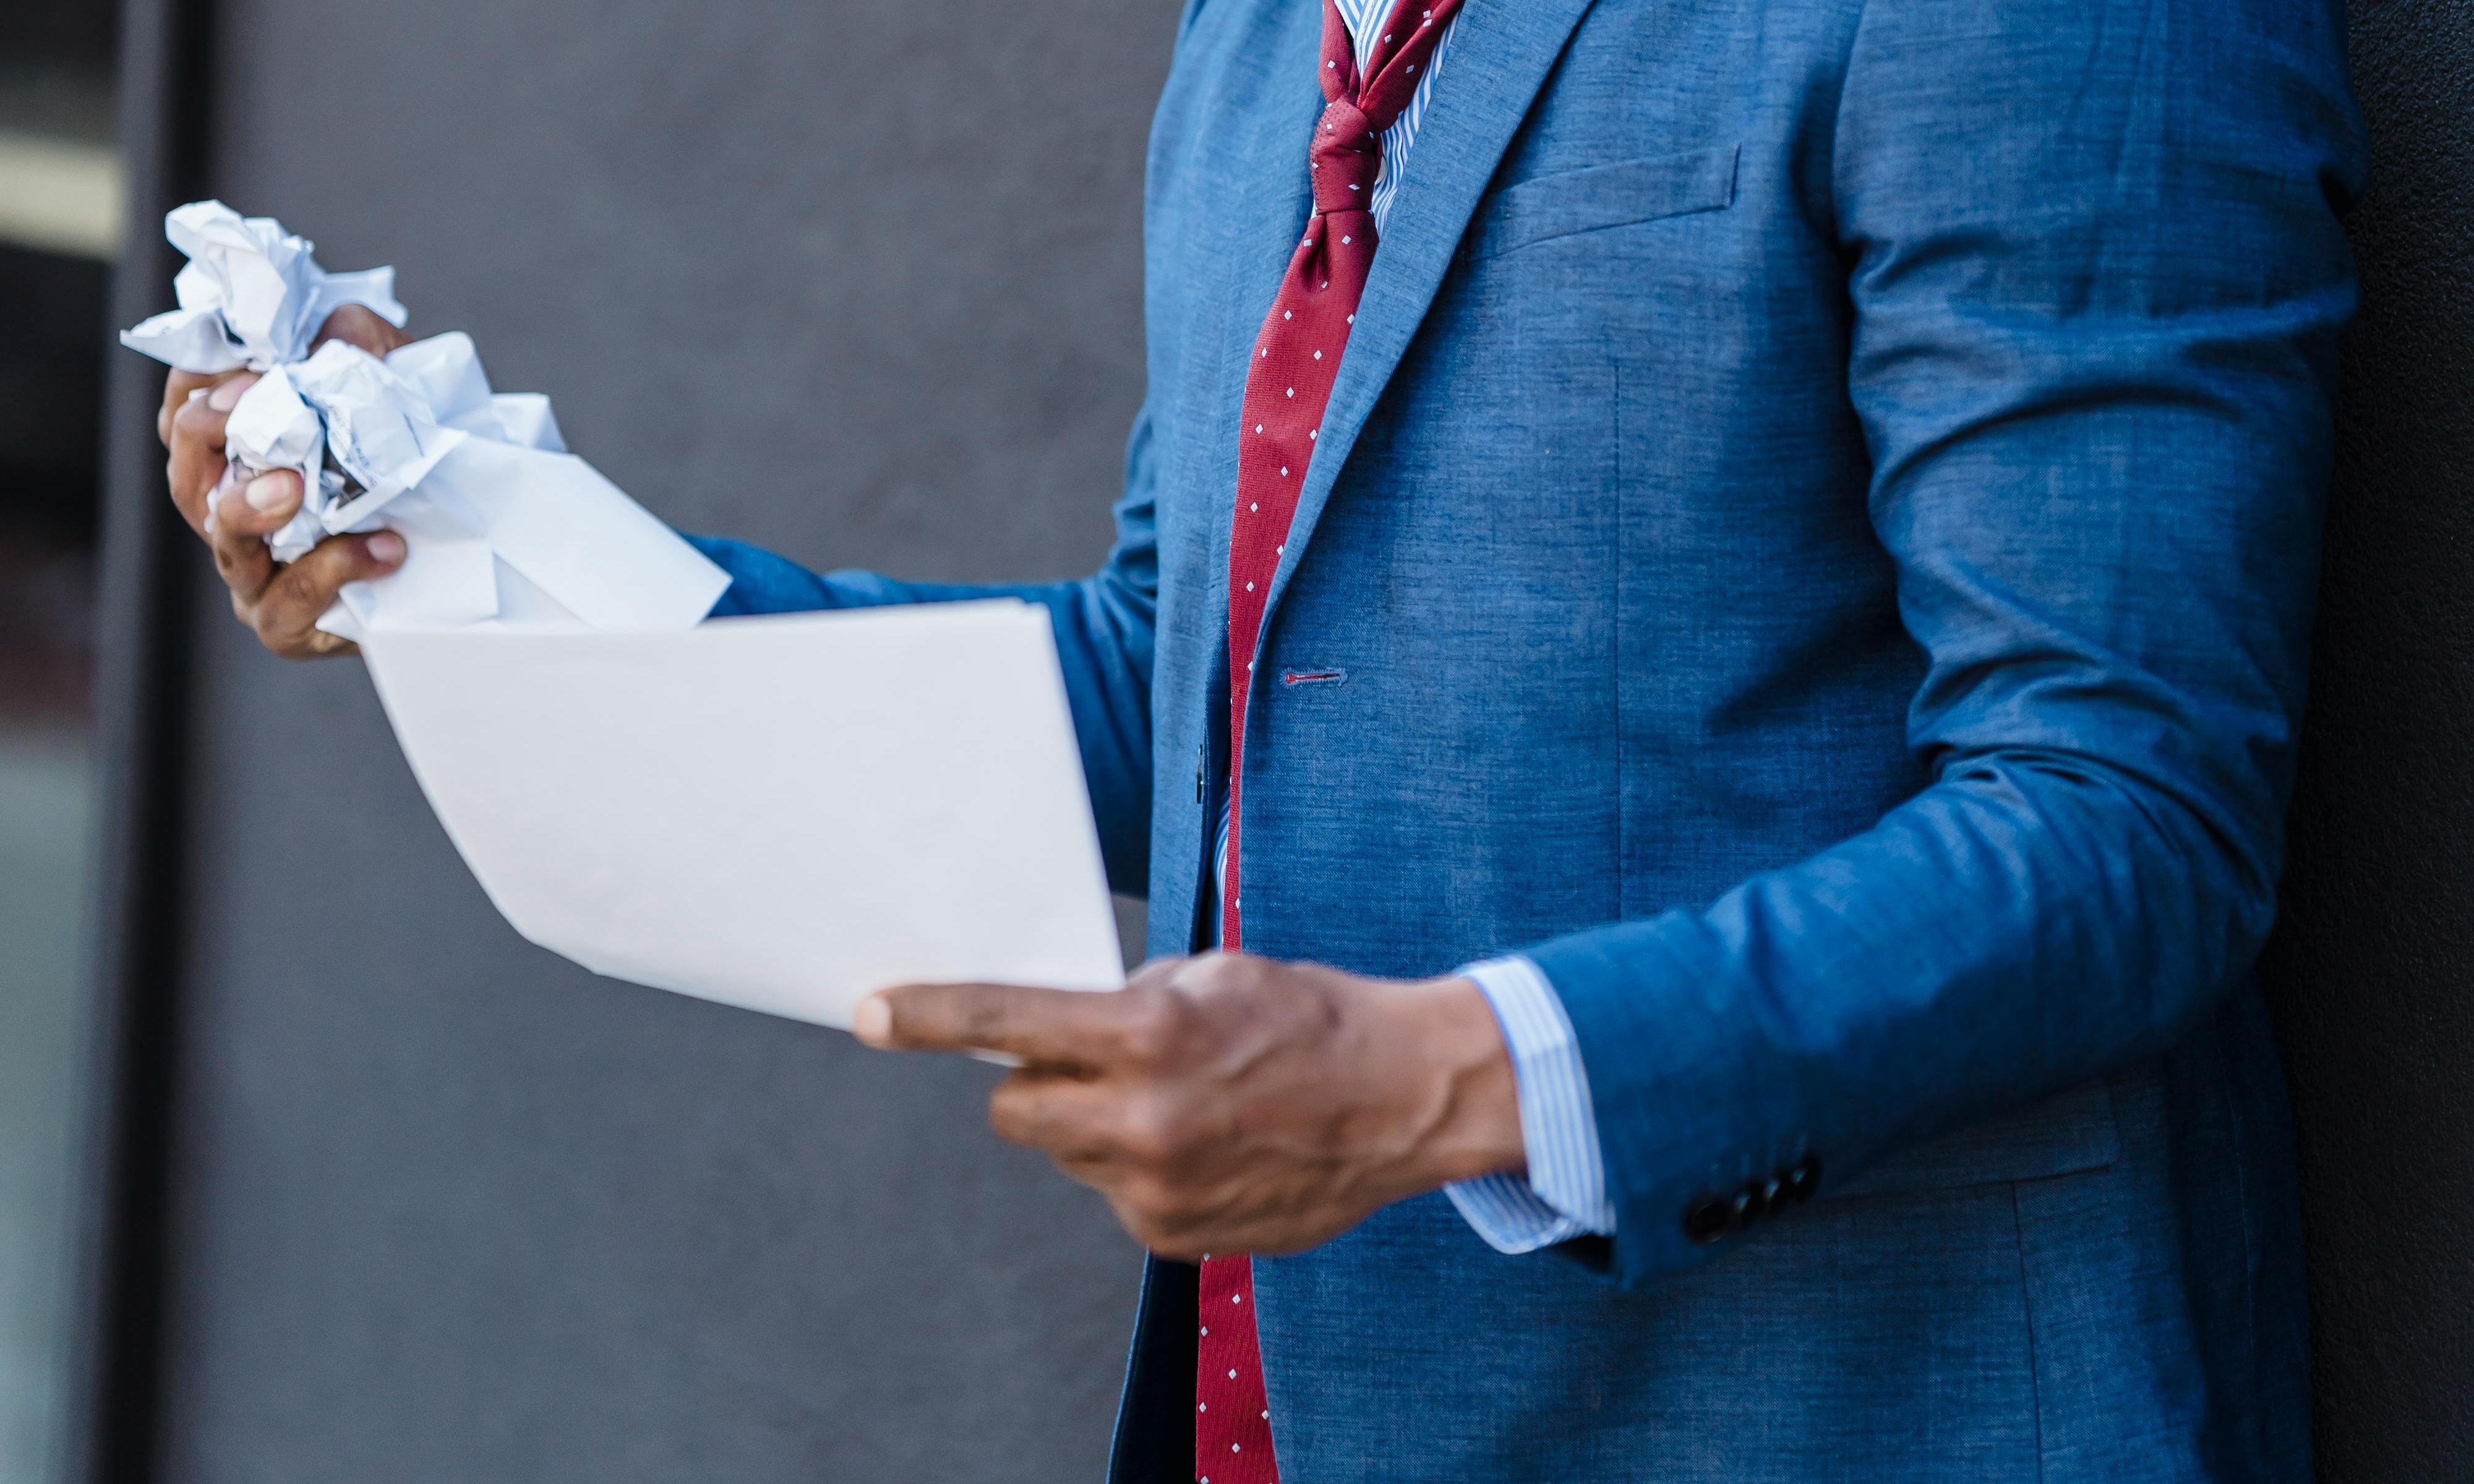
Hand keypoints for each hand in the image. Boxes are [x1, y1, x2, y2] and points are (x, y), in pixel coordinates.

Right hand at [157, 304, 418, 658]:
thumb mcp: (394, 385)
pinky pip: (292, 599)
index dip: (198, 383)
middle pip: (184, 473)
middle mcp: (229, 512)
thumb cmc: (411, 457)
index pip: (184, 413)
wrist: (469, 546)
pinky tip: (384, 546)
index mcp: (236, 455)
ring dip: (251, 506)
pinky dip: (334, 568)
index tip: (240, 359)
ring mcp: (253, 572)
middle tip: (242, 409)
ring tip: (293, 485)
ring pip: (225, 538)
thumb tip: (334, 326)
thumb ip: (360, 344)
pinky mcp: (288, 622)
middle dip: (208, 436)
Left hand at [854, 952, 1525, 1257]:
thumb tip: (1061, 1026)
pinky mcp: (1177, 1237)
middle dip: (1038, 1085)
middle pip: (1017, 1112)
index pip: (1007, 1025)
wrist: (1406, 1098)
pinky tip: (1209, 1144)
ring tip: (1186, 1102)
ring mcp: (1159, 1190)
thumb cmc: (1313, 1020)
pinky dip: (1143, 1169)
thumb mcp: (1214, 974)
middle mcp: (1145, 1122)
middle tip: (1097, 1062)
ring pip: (1070, 1154)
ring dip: (1100, 1127)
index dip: (929, 1018)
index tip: (874, 1014)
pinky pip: (1117, 1195)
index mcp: (1150, 1037)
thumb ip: (1126, 1000)